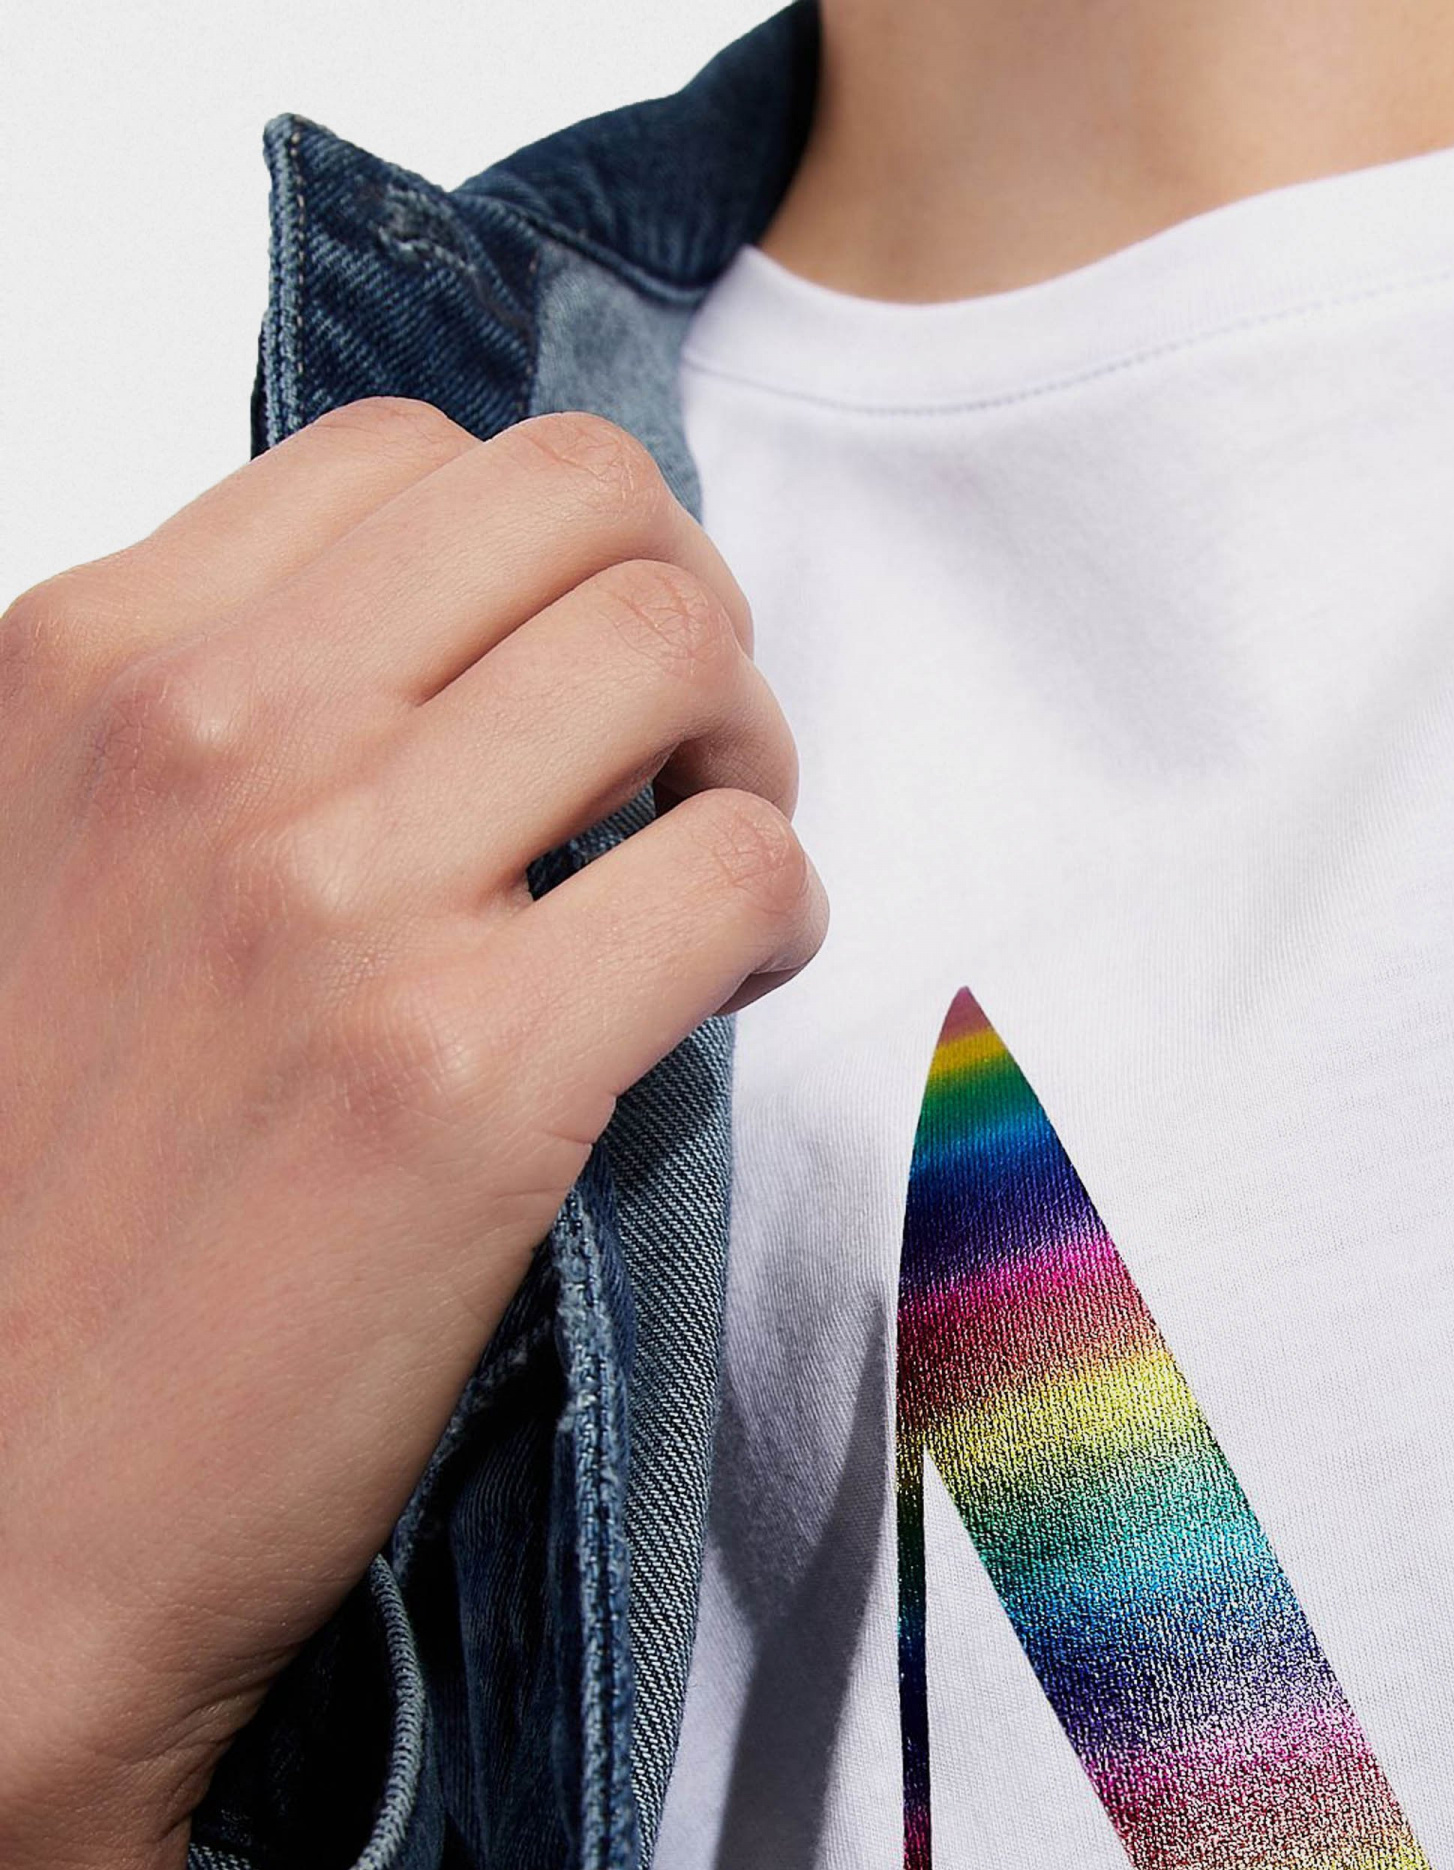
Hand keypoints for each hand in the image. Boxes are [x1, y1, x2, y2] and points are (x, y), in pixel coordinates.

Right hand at [0, 400, 823, 1869]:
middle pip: (583, 513)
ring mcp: (339, 897)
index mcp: (86, 665)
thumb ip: (194, 745)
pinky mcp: (468, 1077)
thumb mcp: (37, 885)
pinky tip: (724, 989)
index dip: (548, 563)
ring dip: (747, 756)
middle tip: (687, 765)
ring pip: (681, 648)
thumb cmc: (35, 1221)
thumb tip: (421, 667)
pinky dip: (778, 913)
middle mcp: (209, 741)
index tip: (572, 692)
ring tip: (713, 875)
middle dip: (683, 619)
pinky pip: (736, 870)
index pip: (412, 462)